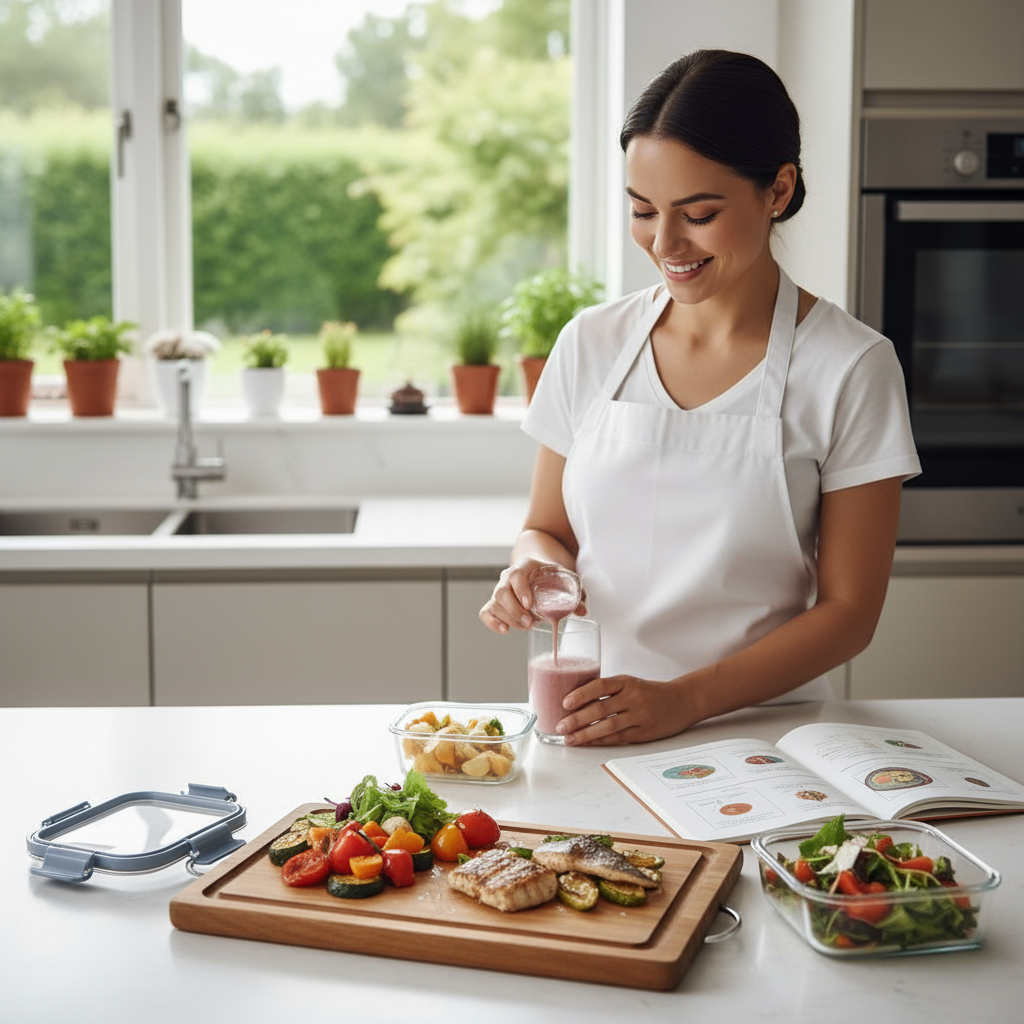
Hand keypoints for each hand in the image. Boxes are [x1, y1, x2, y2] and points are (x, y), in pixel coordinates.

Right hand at [478, 558, 587, 633]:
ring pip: (494, 604)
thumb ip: (576, 594)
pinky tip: (505, 630)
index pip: (516, 575)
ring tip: (526, 627)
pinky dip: (492, 622)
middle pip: (501, 592)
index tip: (530, 604)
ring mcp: (499, 590)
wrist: (538, 572)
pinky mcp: (495, 603)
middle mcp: (507, 576)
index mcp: (525, 566)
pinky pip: (486, 612)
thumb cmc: (552, 577)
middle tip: (529, 623)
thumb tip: (583, 611)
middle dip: (514, 610)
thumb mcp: (565, 580)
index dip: (521, 590)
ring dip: (508, 618)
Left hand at [555, 674, 689, 745]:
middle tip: (560, 726)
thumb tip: (577, 701)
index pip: (600, 686)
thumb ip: (609, 691)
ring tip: (569, 739)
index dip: (581, 694)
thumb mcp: (631, 683)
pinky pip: (618, 738)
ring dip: (585, 734)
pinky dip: (601, 741)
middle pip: (600, 708)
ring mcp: (640, 716)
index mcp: (627, 682)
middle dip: (577, 719)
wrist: (683, 701)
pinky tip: (588, 742)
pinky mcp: (644, 732)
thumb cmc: (651, 692)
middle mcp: (633, 697)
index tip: (564, 703)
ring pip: (608, 726)